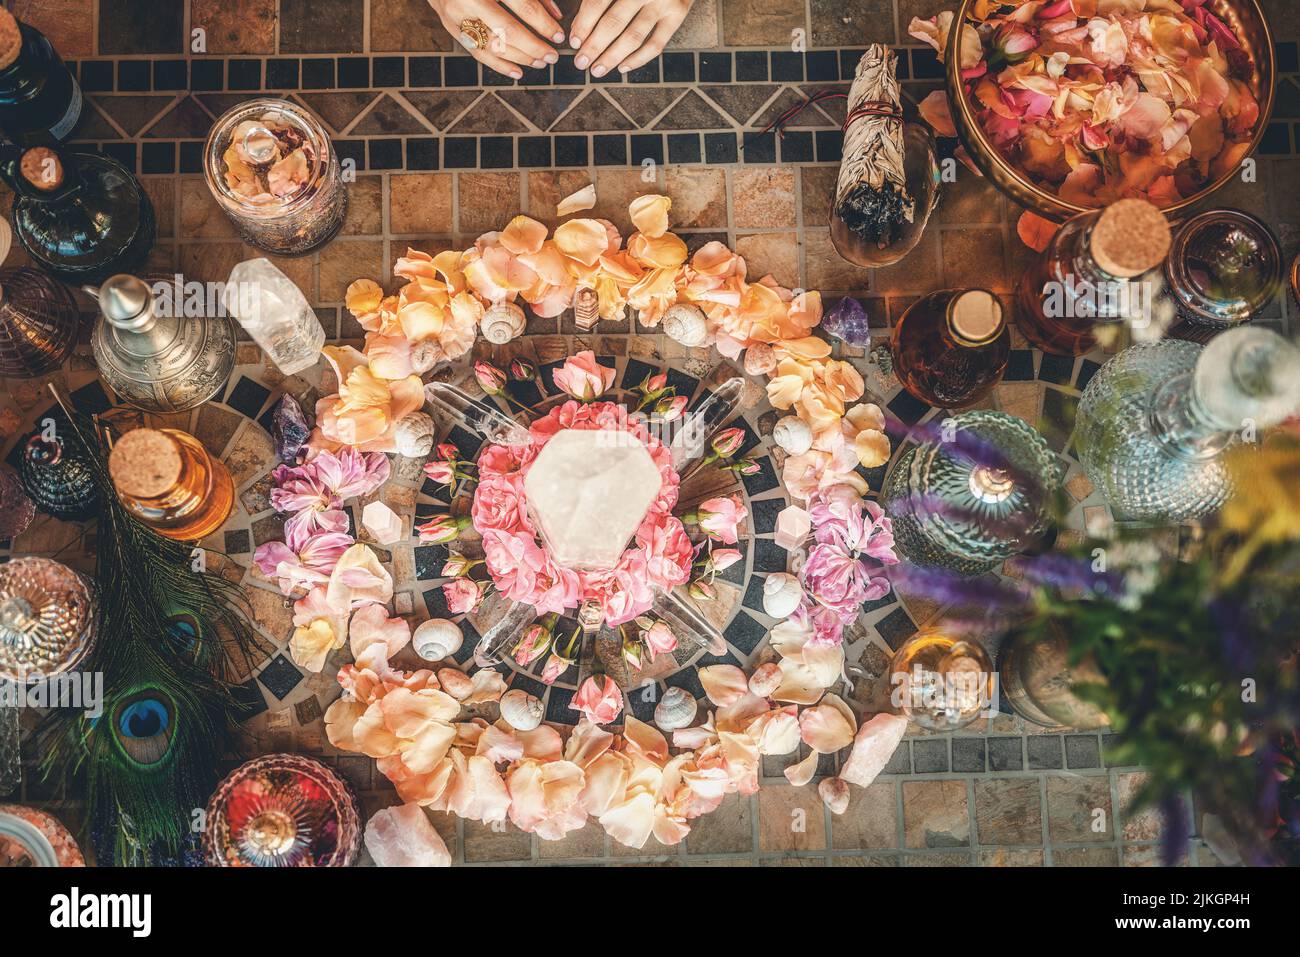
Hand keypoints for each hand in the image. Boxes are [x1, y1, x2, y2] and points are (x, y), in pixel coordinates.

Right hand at [426, 0, 566, 77]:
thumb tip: (556, 16)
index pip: (523, 5)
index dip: (544, 23)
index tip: (558, 36)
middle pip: (507, 30)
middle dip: (533, 47)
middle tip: (552, 57)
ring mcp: (456, 14)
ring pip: (493, 45)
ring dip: (520, 58)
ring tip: (539, 63)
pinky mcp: (450, 26)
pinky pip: (477, 53)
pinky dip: (499, 65)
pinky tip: (518, 72)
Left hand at [570, 0, 693, 76]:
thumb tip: (578, 28)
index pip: (597, 2)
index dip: (583, 24)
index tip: (574, 42)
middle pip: (613, 22)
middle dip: (594, 46)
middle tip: (580, 62)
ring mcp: (664, 2)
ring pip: (633, 37)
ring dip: (612, 57)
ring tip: (597, 70)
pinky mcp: (678, 14)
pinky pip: (656, 44)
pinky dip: (638, 60)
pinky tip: (622, 67)